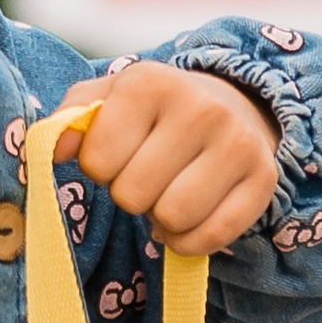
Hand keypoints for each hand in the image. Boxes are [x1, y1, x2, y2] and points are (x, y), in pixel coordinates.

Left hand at [55, 66, 281, 256]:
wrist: (231, 106)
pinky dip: (190, 240)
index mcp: (149, 83)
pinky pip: (210, 238)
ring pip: (173, 218)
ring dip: (160, 219)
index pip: (97, 161)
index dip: (98, 168)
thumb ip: (70, 119)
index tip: (116, 155)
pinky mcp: (263, 179)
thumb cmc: (153, 112)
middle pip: (133, 195)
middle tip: (146, 176)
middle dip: (130, 194)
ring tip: (167, 193)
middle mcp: (199, 107)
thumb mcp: (108, 100)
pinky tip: (190, 217)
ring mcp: (237, 143)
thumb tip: (58, 150)